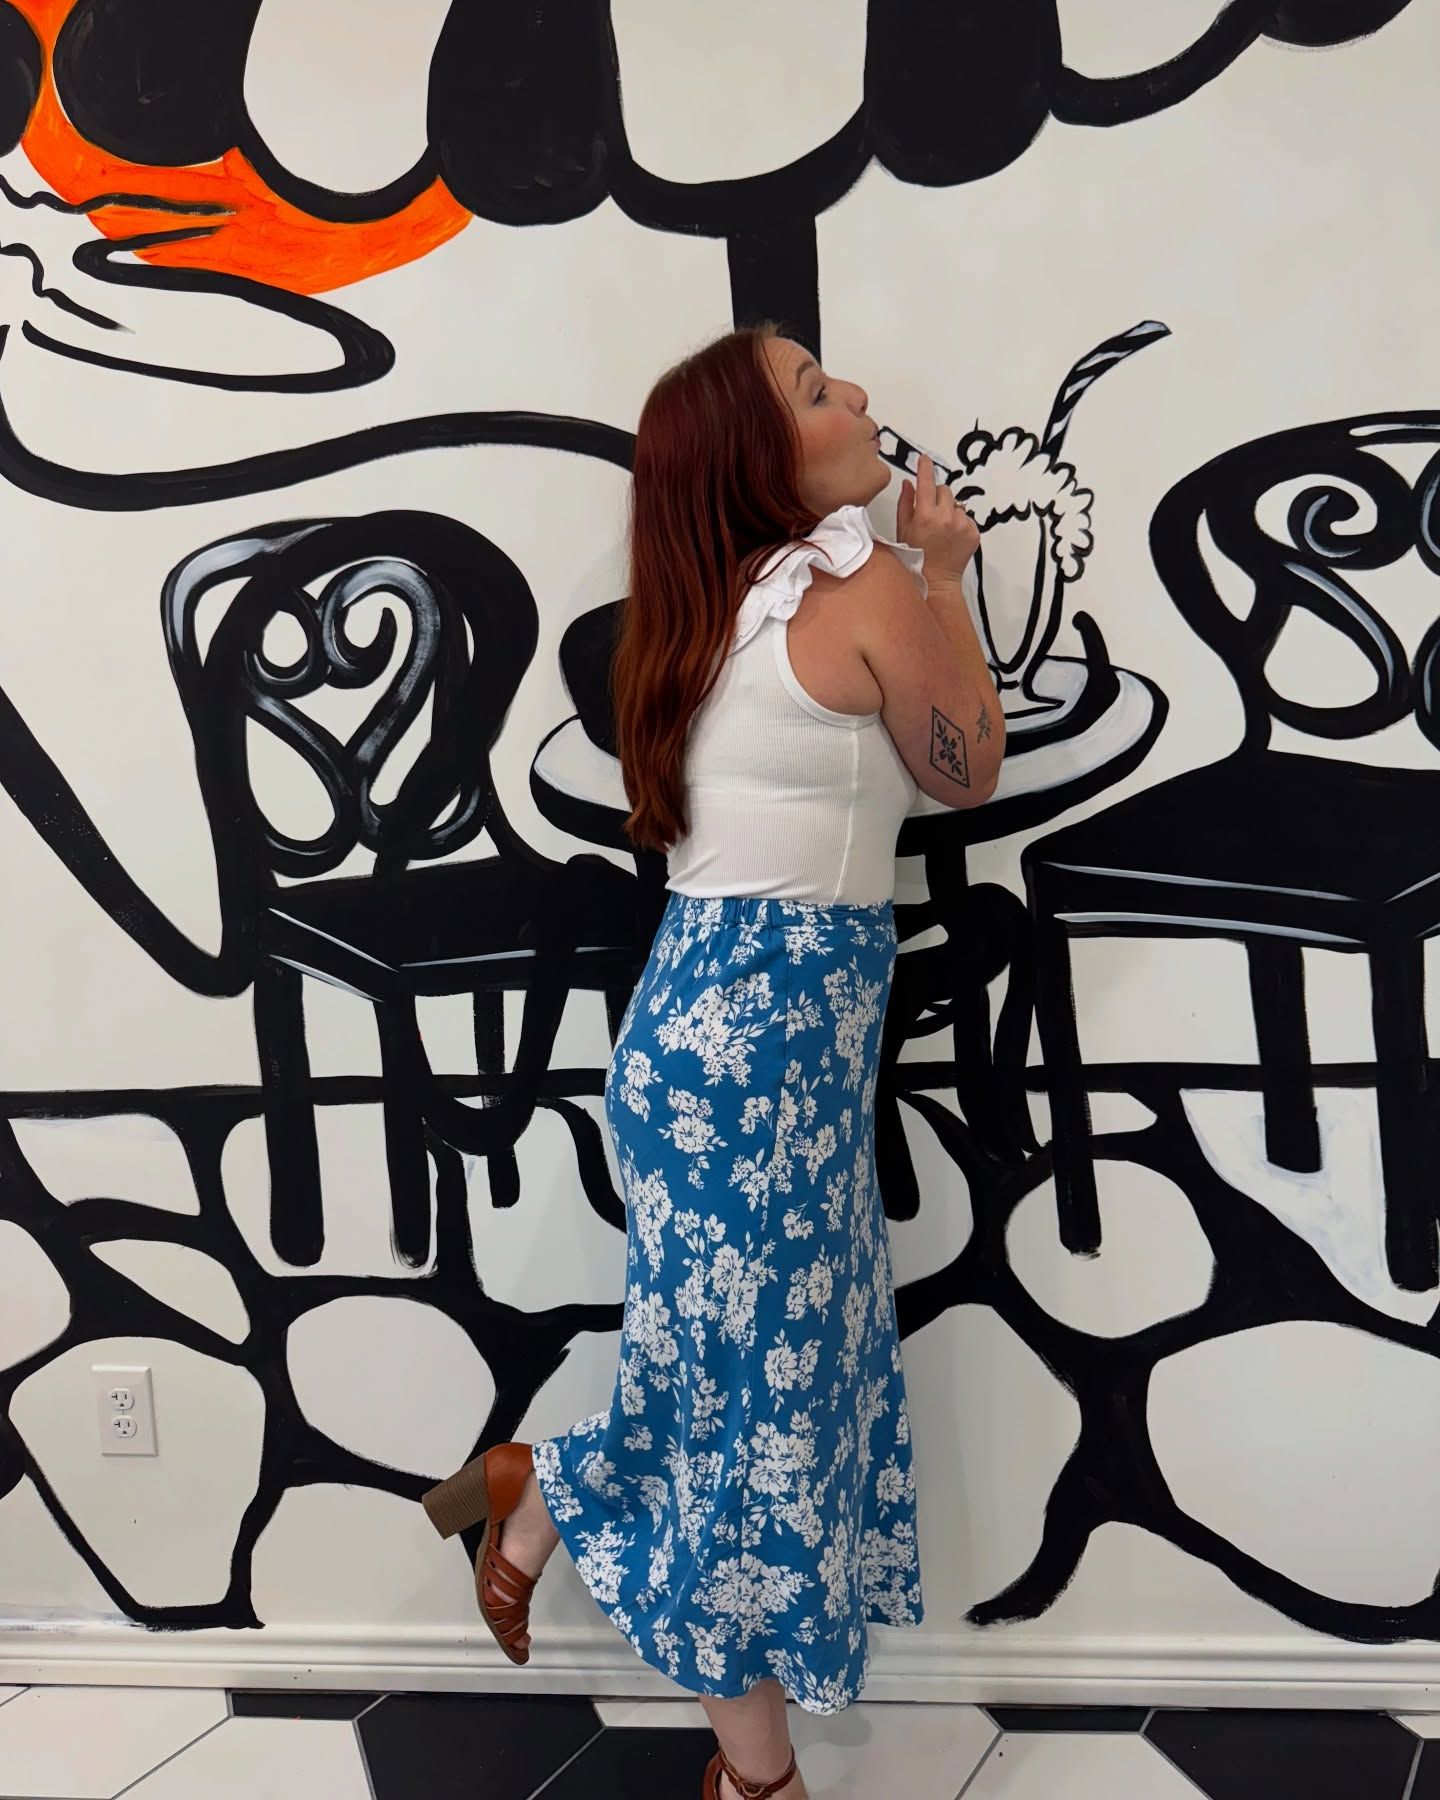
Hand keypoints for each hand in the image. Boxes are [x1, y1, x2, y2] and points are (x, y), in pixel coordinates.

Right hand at [896, 453, 979, 585]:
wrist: (936, 582)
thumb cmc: (914, 559)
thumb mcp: (902, 531)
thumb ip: (905, 504)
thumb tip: (909, 483)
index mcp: (925, 515)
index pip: (926, 482)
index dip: (925, 468)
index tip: (924, 459)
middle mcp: (946, 517)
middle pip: (945, 490)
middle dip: (937, 496)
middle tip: (931, 513)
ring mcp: (962, 525)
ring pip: (956, 504)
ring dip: (949, 511)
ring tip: (942, 530)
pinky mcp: (974, 533)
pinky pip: (966, 518)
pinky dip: (959, 523)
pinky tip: (951, 537)